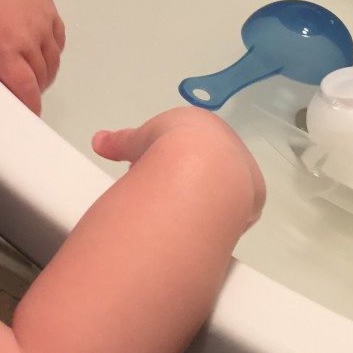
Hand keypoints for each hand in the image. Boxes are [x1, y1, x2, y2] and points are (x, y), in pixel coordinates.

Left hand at [0, 0, 65, 113]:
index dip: (28, 106)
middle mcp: (31, 37)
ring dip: (44, 74)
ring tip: (26, 77)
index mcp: (7, 46)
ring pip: (53, 61)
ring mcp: (43, 22)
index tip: (24, 116)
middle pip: (41, 78)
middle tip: (16, 95)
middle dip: (32, 92)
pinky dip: (52, 52)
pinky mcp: (49, 8)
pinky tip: (39, 52)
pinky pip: (59, 39)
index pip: (26, 88)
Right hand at [93, 107, 265, 228]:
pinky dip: (215, 219)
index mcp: (206, 126)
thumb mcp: (137, 140)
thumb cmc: (170, 145)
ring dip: (202, 201)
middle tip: (163, 194)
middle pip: (209, 168)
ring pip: (224, 190)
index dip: (169, 159)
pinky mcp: (253, 201)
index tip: (153, 173)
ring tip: (179, 213)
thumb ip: (119, 142)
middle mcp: (230, 146)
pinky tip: (198, 225)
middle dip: (186, 180)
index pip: (191, 145)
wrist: (202, 168)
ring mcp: (245, 173)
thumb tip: (98, 141)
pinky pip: (234, 212)